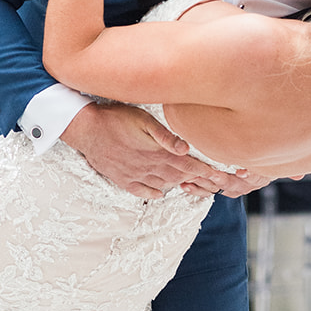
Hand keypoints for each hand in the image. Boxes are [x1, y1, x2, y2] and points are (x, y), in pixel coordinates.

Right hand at [62, 103, 252, 198]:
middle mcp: (151, 169)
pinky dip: (156, 192)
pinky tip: (161, 192)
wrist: (84, 129)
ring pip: (166, 185)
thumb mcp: (142, 120)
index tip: (226, 179)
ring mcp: (137, 176)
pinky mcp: (124, 179)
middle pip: (183, 178)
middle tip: (220, 187)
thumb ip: (165, 136)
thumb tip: (185, 148)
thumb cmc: (115, 118)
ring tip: (199, 190)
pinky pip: (144, 191)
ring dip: (184, 188)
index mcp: (159, 154)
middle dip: (204, 183)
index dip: (210, 173)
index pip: (191, 167)